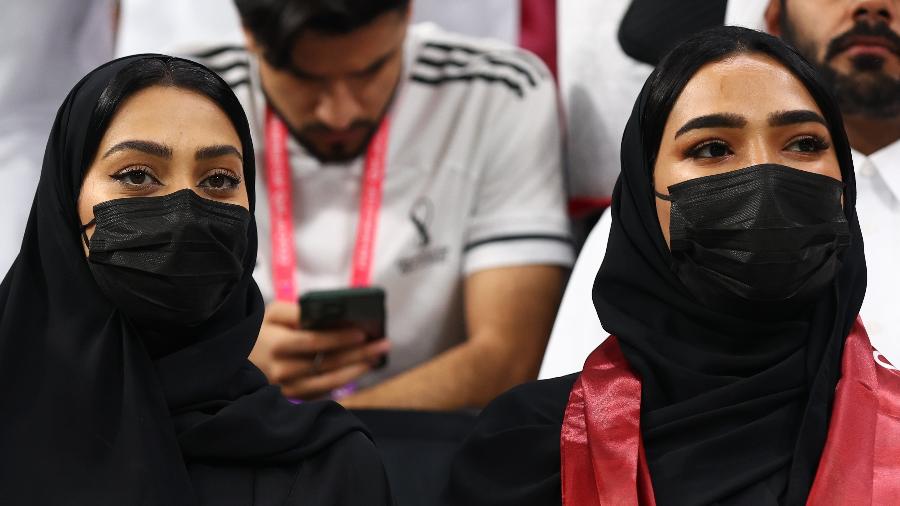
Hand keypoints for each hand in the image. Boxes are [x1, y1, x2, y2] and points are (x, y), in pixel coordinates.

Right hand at [250, 301, 390, 399]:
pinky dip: (343, 381)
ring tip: (376, 358)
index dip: (340, 338)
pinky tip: (359, 369)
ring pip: (329, 381)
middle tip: (384, 344)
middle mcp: (283, 371)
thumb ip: (298, 311)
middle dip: (359, 353)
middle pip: (328, 363)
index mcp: (277, 345)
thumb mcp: (272, 313)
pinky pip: (323, 392)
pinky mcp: (293, 399)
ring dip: (357, 370)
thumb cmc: (260, 331)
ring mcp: (288, 389)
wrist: (236, 359)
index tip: (363, 332)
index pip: (314, 342)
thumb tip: (329, 316)